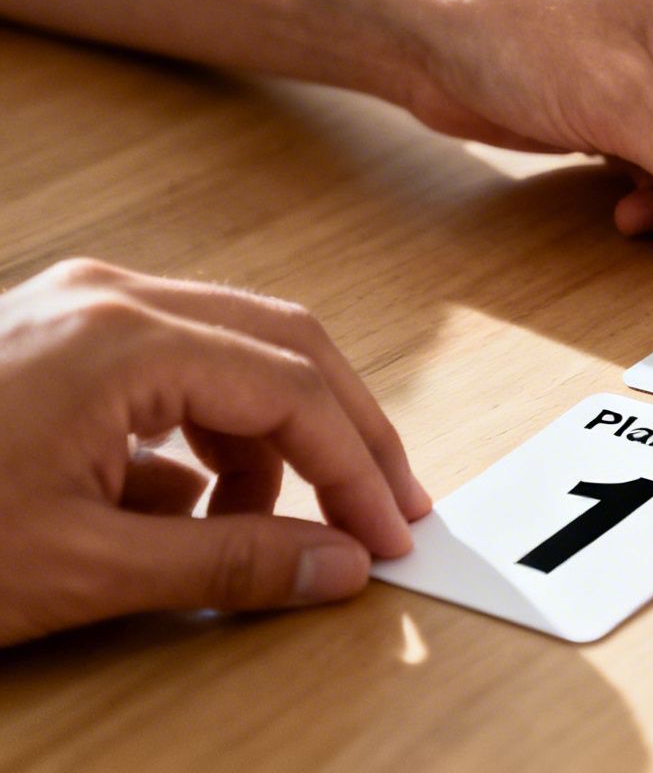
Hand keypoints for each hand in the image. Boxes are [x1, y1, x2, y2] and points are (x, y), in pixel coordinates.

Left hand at [0, 260, 430, 645]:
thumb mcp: (80, 565)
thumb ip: (225, 564)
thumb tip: (337, 564)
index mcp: (121, 341)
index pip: (292, 392)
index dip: (354, 470)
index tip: (386, 534)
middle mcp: (107, 301)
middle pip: (283, 349)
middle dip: (342, 436)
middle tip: (383, 507)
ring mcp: (77, 310)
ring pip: (230, 355)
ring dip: (268, 443)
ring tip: (256, 529)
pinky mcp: (53, 339)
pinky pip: (169, 368)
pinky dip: (202, 436)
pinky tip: (179, 508)